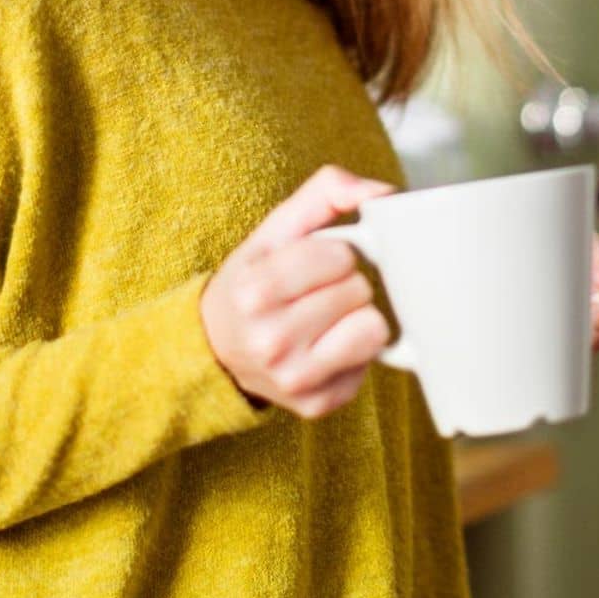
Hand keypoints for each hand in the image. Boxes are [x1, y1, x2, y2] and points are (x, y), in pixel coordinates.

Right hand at [201, 165, 396, 419]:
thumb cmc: (254, 282)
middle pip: (358, 291)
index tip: (311, 265)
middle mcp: (271, 341)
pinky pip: (371, 363)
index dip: (333, 254)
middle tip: (315, 294)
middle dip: (344, 285)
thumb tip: (384, 193)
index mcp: (255, 291)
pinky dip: (354, 351)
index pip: (341, 256)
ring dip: (357, 317)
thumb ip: (326, 192)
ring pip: (374, 329)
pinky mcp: (318, 404)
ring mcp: (295, 379)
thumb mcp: (275, 230)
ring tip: (326, 319)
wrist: (215, 349)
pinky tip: (325, 347)